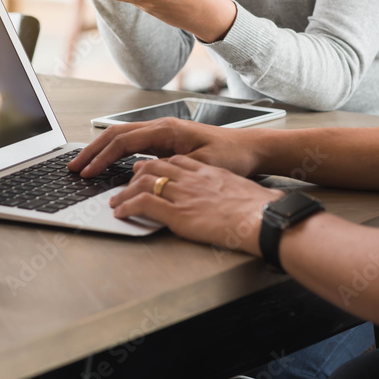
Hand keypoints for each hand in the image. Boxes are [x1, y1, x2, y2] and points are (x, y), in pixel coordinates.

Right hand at [68, 118, 263, 178]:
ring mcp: (161, 132)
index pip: (123, 141)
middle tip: (72, 167)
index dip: (101, 157)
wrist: (251, 148)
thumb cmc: (232, 155)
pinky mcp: (164, 140)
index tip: (87, 172)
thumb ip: (174, 169)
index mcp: (166, 130)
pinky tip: (106, 163)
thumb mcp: (205, 166)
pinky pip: (131, 143)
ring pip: (121, 136)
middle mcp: (160, 126)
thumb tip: (144, 174)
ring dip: (100, 150)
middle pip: (114, 134)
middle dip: (91, 151)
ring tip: (83, 165)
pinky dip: (113, 151)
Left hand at [109, 155, 282, 255]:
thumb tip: (224, 197)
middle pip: (151, 166)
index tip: (143, 170)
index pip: (172, 160)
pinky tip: (121, 212)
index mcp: (204, 171)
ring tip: (114, 201)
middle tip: (122, 183)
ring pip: (142, 182)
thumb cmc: (258, 208)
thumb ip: (223, 188)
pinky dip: (127, 207)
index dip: (154, 165)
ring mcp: (182, 194)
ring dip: (124, 192)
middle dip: (131, 174)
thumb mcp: (238, 189)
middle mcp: (190, 178)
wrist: (264, 217)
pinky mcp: (178, 213)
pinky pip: (143, 204)